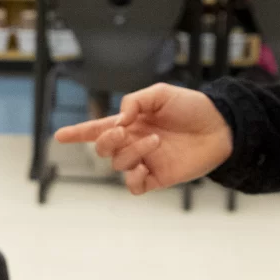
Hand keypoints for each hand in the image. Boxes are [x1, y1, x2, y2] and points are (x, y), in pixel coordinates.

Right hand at [53, 83, 232, 193]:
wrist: (221, 126)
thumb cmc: (192, 107)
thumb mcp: (160, 93)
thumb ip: (134, 102)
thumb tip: (118, 120)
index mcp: (131, 122)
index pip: (97, 129)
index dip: (77, 133)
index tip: (59, 136)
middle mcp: (134, 142)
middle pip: (103, 148)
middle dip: (106, 140)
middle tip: (123, 130)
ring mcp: (146, 161)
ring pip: (120, 164)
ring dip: (132, 152)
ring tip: (155, 141)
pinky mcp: (159, 177)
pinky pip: (134, 186)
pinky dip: (132, 180)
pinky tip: (144, 168)